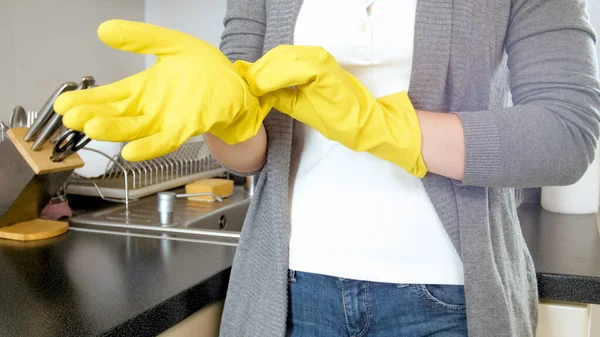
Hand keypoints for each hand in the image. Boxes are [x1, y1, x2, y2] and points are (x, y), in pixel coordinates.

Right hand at [53, 20, 270, 161]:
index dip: (87, 100)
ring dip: (113, 131)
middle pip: (115, 116)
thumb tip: (105, 29)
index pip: (109, 97)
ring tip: (91, 128)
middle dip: (93, 117)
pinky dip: (148, 147)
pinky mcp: (187, 127)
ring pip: (134, 129)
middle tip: (71, 117)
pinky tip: (131, 151)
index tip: (63, 103)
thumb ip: (141, 38)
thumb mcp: (170, 44)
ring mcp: (167, 120)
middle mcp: (150, 108)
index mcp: (143, 89)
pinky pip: (165, 140)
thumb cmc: (206, 69)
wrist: (237, 83)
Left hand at [240, 45, 427, 177]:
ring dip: (263, 73)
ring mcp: (321, 62)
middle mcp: (316, 55)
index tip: (242, 81)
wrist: (362, 125)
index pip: (278, 57)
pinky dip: (276, 77)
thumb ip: (281, 95)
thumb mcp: (300, 104)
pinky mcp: (325, 72)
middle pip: (277, 55)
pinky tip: (264, 88)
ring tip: (250, 87)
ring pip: (283, 59)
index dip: (258, 68)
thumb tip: (257, 93)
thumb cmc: (336, 115)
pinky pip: (295, 69)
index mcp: (311, 60)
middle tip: (242, 84)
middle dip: (258, 70)